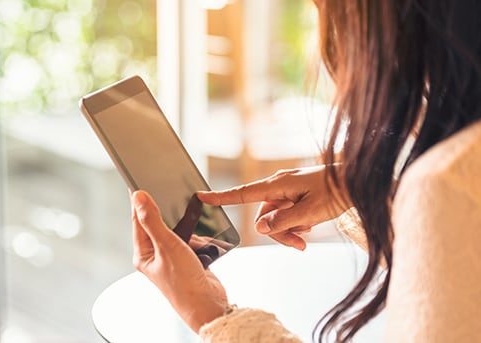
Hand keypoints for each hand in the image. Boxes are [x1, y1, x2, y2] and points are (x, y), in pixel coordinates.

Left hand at [131, 191, 227, 331]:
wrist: (208, 305)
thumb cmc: (183, 283)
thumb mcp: (166, 246)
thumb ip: (152, 220)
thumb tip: (138, 197)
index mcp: (143, 253)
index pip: (137, 219)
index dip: (139, 200)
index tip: (140, 180)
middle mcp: (155, 254)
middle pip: (157, 222)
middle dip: (166, 210)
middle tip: (169, 191)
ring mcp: (172, 256)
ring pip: (177, 229)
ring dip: (186, 224)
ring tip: (191, 217)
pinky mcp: (188, 258)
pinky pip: (191, 238)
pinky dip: (198, 234)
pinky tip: (203, 234)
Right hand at [198, 165, 350, 249]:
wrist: (359, 179)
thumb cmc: (337, 191)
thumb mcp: (310, 213)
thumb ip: (282, 222)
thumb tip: (259, 228)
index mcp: (277, 185)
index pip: (242, 194)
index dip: (221, 197)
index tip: (201, 197)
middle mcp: (278, 185)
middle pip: (263, 215)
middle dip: (278, 232)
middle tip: (299, 244)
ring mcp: (288, 189)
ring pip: (276, 216)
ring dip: (289, 230)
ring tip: (307, 237)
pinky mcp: (296, 193)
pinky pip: (287, 212)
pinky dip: (295, 223)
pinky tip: (310, 227)